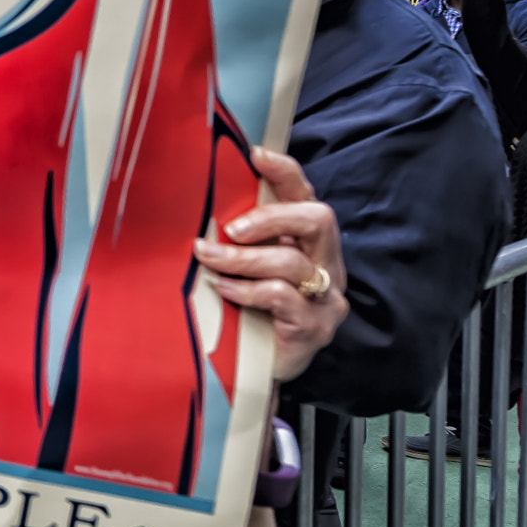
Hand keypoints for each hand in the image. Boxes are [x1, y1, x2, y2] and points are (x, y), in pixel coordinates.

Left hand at [195, 147, 347, 382]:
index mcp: (310, 243)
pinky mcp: (313, 328)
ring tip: (208, 257)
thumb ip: (239, 238)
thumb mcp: (244, 267)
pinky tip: (224, 290)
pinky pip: (281, 298)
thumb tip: (199, 205)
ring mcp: (325, 299)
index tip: (255, 153)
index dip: (286, 172)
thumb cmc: (246, 311)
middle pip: (317, 220)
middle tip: (232, 228)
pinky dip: (247, 290)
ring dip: (243, 257)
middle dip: (272, 216)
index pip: (306, 196)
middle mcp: (326, 266)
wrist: (252, 373)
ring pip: (291, 263)